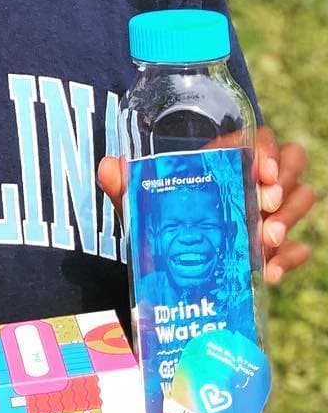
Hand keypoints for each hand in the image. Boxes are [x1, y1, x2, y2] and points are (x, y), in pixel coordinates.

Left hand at [97, 125, 314, 284]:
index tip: (263, 173)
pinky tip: (270, 271)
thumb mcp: (140, 203)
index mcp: (226, 160)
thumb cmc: (160, 220)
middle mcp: (255, 181)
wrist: (168, 262)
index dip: (269, 151)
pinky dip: (291, 258)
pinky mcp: (278, 246)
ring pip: (302, 199)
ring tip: (267, 241)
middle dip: (285, 184)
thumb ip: (126, 184)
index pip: (260, 140)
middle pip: (292, 164)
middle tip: (265, 206)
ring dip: (290, 218)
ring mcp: (270, 212)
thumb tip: (109, 166)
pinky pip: (299, 247)